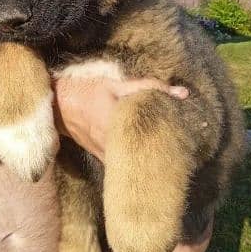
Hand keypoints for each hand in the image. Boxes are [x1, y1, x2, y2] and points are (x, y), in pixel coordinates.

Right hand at [53, 76, 187, 160]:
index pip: (153, 137)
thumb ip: (149, 87)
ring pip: (136, 165)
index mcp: (119, 125)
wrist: (59, 106)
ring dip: (153, 163)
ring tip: (175, 161)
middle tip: (190, 154)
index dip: (172, 140)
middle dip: (167, 156)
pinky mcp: (104, 160)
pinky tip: (153, 164)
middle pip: (147, 156)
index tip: (191, 140)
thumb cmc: (88, 92)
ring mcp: (107, 157)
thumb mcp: (116, 84)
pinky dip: (138, 165)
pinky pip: (125, 167)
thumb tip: (183, 92)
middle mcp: (113, 146)